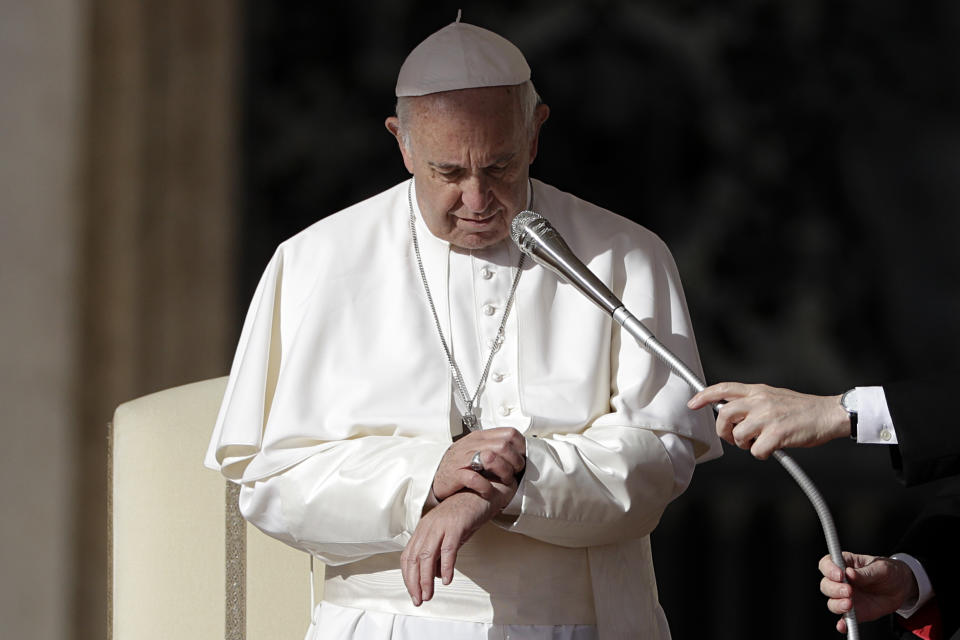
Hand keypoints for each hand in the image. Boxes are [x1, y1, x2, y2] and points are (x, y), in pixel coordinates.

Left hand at [401, 480, 516, 605]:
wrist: (481, 493)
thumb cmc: (464, 514)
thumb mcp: (448, 536)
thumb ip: (440, 554)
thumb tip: (435, 575)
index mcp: (423, 529)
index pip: (407, 557)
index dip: (408, 577)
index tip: (413, 593)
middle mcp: (428, 527)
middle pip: (414, 558)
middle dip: (414, 582)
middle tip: (419, 599)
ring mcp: (441, 525)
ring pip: (427, 555)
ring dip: (426, 579)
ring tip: (429, 594)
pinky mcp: (456, 524)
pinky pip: (448, 549)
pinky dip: (447, 566)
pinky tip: (448, 579)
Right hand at [431, 427, 525, 500]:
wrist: (436, 478)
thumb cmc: (460, 466)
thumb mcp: (477, 449)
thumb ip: (496, 447)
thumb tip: (520, 451)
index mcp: (481, 437)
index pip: (509, 433)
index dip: (521, 447)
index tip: (523, 458)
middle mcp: (472, 444)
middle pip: (503, 445)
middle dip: (515, 461)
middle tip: (515, 472)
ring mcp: (463, 458)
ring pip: (491, 457)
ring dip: (504, 471)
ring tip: (505, 481)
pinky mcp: (455, 474)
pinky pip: (474, 478)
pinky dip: (485, 486)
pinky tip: (489, 491)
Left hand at [687, 382, 849, 458]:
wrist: (829, 414)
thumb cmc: (802, 409)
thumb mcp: (773, 396)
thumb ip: (752, 401)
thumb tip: (730, 411)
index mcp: (758, 390)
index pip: (724, 388)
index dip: (704, 395)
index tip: (693, 403)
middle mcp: (760, 401)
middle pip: (724, 415)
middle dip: (724, 431)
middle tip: (733, 438)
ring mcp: (768, 417)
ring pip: (738, 435)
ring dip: (745, 444)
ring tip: (760, 442)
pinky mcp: (777, 434)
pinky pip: (756, 450)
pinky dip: (762, 454)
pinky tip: (773, 448)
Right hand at [819, 552, 918, 633]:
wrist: (901, 588)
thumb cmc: (889, 572)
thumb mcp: (881, 568)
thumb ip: (865, 573)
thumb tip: (850, 573)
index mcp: (845, 564)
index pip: (827, 564)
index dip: (829, 569)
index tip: (839, 575)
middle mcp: (842, 580)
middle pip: (826, 584)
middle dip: (834, 589)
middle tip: (849, 591)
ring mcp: (846, 597)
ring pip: (832, 602)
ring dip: (837, 604)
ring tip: (850, 605)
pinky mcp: (854, 612)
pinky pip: (844, 619)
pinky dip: (842, 624)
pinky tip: (844, 625)